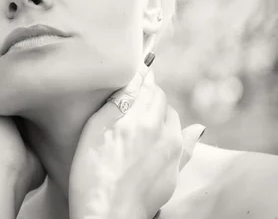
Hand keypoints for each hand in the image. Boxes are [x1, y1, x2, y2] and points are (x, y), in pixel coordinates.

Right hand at [69, 54, 204, 218]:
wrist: (106, 213)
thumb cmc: (92, 171)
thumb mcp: (97, 127)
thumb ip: (121, 98)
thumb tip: (141, 72)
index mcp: (142, 117)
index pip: (150, 85)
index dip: (139, 83)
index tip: (131, 85)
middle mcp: (163, 131)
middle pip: (162, 101)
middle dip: (149, 99)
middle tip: (130, 106)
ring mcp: (173, 153)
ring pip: (171, 120)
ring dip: (159, 117)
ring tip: (139, 126)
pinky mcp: (175, 171)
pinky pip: (184, 144)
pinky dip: (176, 136)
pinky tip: (184, 132)